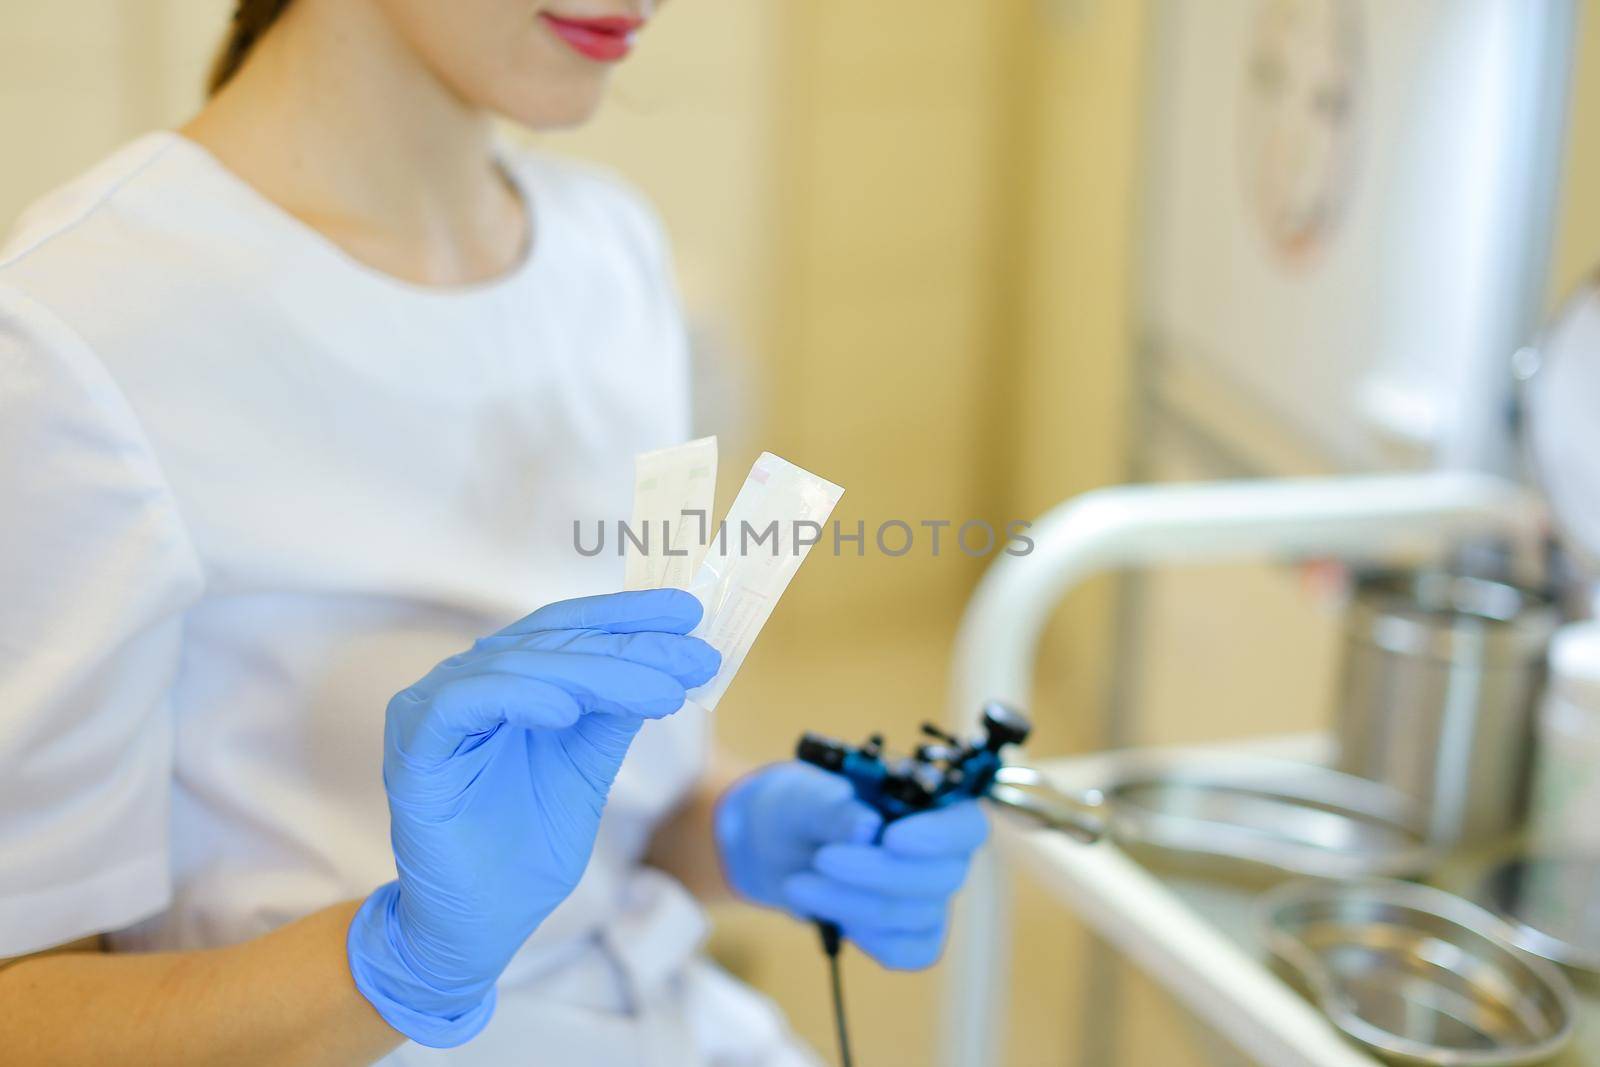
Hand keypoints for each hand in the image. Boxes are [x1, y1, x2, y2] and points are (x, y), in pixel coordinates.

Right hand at [347, 589, 718, 1046]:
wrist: (480, 926)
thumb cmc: (526, 850)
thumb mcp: (586, 772)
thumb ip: (613, 716)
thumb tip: (668, 661)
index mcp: (509, 683)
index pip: (570, 628)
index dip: (627, 616)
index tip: (690, 612)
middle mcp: (469, 683)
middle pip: (553, 641)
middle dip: (630, 645)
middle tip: (693, 656)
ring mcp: (434, 709)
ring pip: (519, 664)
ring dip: (595, 673)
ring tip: (656, 689)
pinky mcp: (414, 748)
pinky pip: (464, 703)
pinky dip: (517, 696)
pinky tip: (566, 710)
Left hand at [714, 762, 987, 969]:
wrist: (778, 848)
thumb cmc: (802, 808)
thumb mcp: (803, 795)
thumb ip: (831, 807)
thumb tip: (865, 828)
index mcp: (934, 802)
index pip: (967, 825)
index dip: (940, 836)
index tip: (891, 839)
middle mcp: (943, 852)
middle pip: (943, 876)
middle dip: (877, 873)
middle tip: (821, 858)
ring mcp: (931, 897)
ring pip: (917, 914)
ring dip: (852, 903)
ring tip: (798, 884)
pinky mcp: (913, 934)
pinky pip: (910, 952)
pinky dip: (868, 938)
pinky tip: (829, 918)